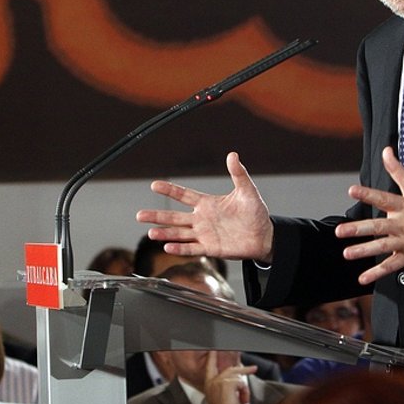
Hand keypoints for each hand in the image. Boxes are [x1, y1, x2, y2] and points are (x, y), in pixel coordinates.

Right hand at [136, 152, 273, 262]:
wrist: (265, 236)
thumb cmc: (256, 213)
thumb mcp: (247, 191)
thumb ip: (238, 174)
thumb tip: (233, 154)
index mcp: (207, 203)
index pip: (183, 195)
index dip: (170, 190)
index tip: (154, 185)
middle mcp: (202, 219)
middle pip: (174, 217)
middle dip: (157, 216)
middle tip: (139, 215)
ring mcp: (204, 234)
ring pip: (179, 233)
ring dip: (165, 233)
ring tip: (150, 233)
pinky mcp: (210, 248)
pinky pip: (192, 248)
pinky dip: (180, 249)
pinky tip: (167, 247)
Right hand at [203, 350, 255, 403]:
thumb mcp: (221, 398)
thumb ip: (225, 388)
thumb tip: (238, 381)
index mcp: (209, 383)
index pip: (210, 366)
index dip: (213, 356)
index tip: (214, 349)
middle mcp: (213, 380)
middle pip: (231, 370)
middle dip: (244, 369)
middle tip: (253, 368)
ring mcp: (220, 381)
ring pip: (239, 377)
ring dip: (244, 390)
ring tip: (243, 399)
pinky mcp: (228, 383)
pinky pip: (242, 383)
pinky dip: (245, 393)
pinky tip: (241, 401)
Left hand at [334, 146, 403, 284]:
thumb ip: (397, 170)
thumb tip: (386, 151)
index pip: (383, 198)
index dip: (368, 194)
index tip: (352, 190)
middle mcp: (403, 224)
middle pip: (378, 227)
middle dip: (358, 230)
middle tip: (341, 232)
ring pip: (382, 247)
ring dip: (364, 251)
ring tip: (347, 253)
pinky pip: (390, 266)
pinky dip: (377, 274)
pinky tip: (363, 278)